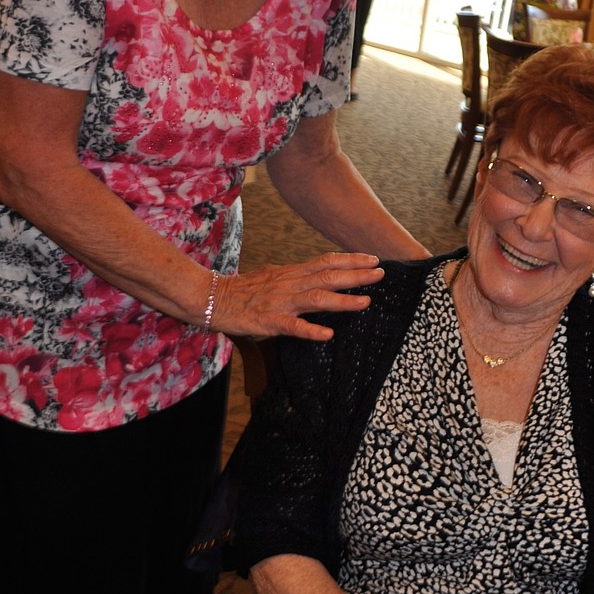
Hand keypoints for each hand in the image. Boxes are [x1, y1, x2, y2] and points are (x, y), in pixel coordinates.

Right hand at [213, 252, 383, 341]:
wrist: (212, 297)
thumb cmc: (242, 289)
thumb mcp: (273, 275)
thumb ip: (295, 276)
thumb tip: (314, 273)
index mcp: (292, 273)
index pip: (326, 261)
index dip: (350, 259)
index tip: (373, 259)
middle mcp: (290, 283)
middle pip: (328, 276)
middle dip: (357, 275)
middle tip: (381, 273)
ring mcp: (281, 302)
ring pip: (317, 299)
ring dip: (343, 300)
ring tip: (365, 302)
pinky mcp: (269, 321)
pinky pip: (292, 326)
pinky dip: (310, 330)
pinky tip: (327, 335)